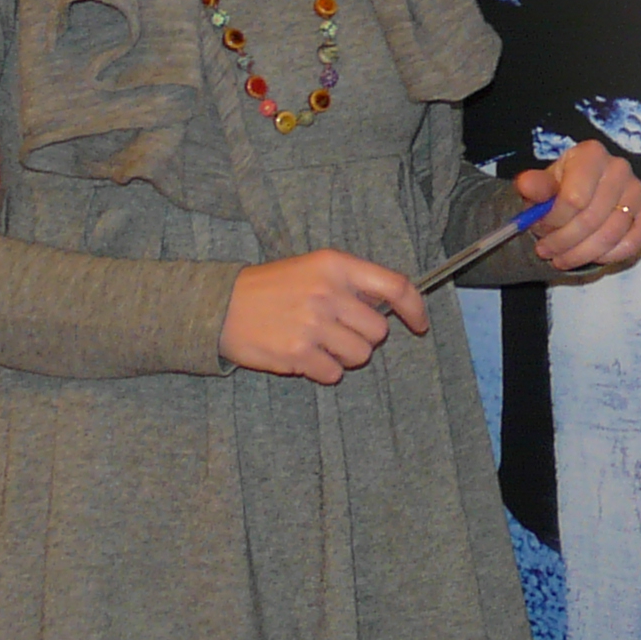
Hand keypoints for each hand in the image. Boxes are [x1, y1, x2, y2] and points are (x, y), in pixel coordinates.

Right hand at [219, 251, 428, 383]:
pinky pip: (334, 374)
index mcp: (335, 265)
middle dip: (363, 336)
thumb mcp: (313, 268)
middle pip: (378, 330)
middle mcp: (328, 292)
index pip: (395, 285)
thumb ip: (352, 282)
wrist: (220, 306)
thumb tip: (394, 305)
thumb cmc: (272, 287)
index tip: (419, 324)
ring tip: (319, 343)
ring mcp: (313, 324)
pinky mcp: (298, 353)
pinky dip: (324, 370)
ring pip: (360, 355)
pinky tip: (304, 355)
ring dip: (345, 356)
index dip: (415, 307)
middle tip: (337, 330)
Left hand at [514, 139, 640, 272]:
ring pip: (610, 235)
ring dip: (581, 254)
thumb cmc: (559, 189)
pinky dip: (609, 256)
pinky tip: (591, 257)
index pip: (573, 198)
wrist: (579, 196)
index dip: (553, 221)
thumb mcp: (542, 187)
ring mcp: (637, 191)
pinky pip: (632, 243)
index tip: (537, 228)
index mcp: (591, 154)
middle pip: (591, 219)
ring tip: (561, 258)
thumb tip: (526, 184)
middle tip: (545, 250)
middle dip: (563, 241)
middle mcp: (619, 168)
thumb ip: (536, 187)